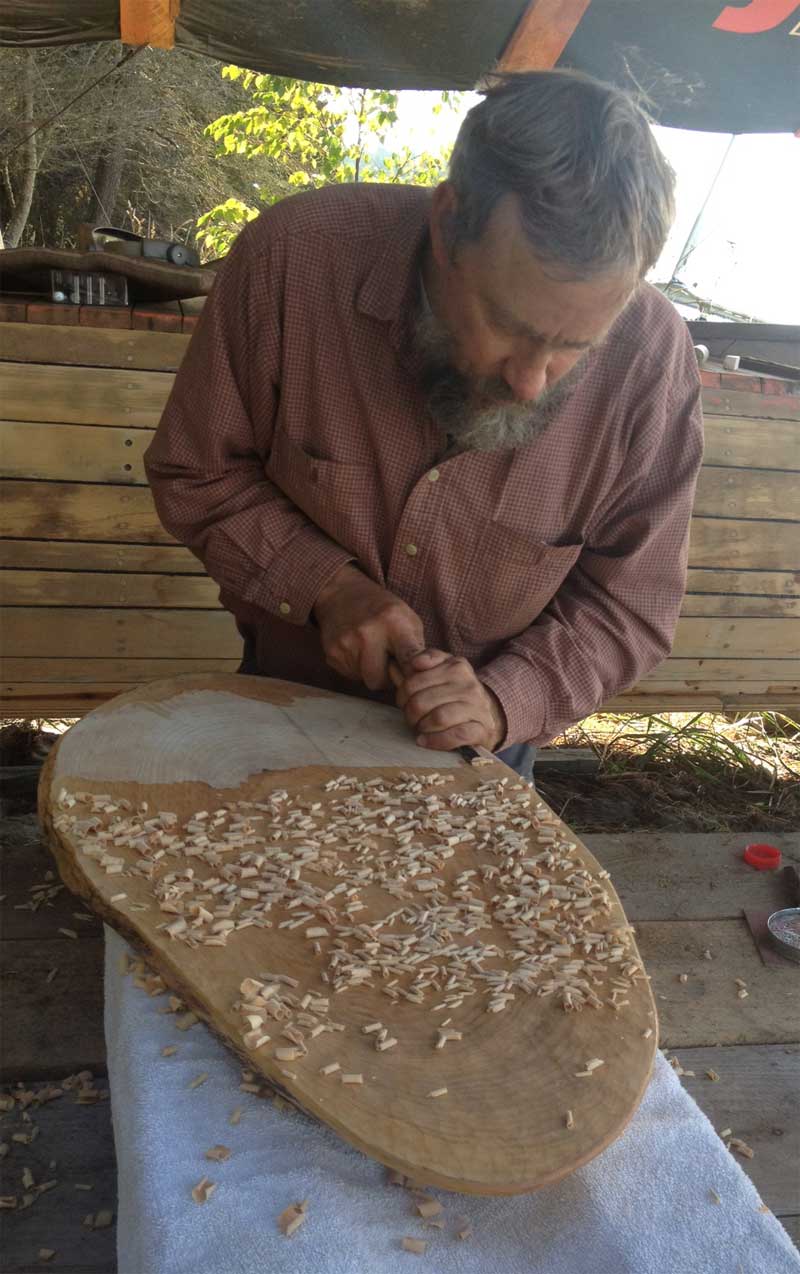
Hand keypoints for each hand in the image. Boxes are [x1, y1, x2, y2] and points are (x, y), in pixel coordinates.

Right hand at [312, 563, 425, 690]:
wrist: (342, 594)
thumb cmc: (382, 610)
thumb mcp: (408, 620)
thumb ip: (417, 650)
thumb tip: (422, 677)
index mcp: (394, 622)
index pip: (409, 658)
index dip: (414, 673)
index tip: (416, 678)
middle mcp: (368, 632)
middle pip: (379, 680)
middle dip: (384, 676)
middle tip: (386, 659)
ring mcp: (347, 643)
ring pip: (364, 679)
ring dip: (369, 670)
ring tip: (370, 650)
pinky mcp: (331, 652)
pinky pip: (349, 674)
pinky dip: (355, 666)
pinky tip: (356, 649)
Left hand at [391, 649, 505, 751]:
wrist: (487, 717)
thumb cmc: (454, 695)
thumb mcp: (440, 673)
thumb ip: (419, 666)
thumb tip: (401, 663)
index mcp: (456, 665)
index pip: (413, 681)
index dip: (402, 695)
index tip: (404, 701)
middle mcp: (469, 683)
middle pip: (421, 701)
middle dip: (410, 714)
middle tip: (411, 718)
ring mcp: (478, 706)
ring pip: (438, 718)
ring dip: (422, 727)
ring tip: (420, 729)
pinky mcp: (482, 728)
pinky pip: (456, 735)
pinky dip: (436, 741)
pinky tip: (425, 741)